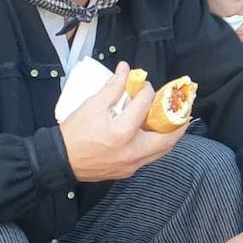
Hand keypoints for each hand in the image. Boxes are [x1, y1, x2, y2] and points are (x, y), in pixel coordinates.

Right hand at [59, 62, 185, 181]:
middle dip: (178, 124)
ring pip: (161, 152)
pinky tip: (153, 135)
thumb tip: (125, 70)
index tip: (145, 85)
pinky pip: (149, 158)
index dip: (147, 90)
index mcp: (123, 132)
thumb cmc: (73, 133)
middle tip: (183, 111)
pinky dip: (156, 146)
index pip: (144, 105)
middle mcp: (132, 151)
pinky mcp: (127, 172)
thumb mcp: (92, 105)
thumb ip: (113, 87)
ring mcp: (131, 165)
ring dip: (170, 137)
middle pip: (167, 138)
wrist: (58, 160)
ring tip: (174, 123)